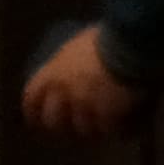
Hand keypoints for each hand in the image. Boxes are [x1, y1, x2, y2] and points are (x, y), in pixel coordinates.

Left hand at [21, 26, 143, 139]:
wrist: (132, 42)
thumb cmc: (108, 35)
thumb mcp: (80, 43)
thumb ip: (72, 59)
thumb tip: (74, 61)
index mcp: (53, 71)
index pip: (31, 98)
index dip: (32, 111)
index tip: (35, 119)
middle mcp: (63, 92)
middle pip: (53, 120)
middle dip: (61, 126)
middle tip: (71, 129)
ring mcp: (84, 105)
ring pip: (81, 128)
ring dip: (90, 129)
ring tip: (100, 129)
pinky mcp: (106, 114)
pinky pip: (106, 129)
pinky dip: (112, 130)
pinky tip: (120, 128)